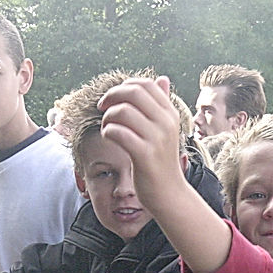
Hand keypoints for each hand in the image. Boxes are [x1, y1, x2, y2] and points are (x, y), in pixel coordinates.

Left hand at [98, 75, 183, 208]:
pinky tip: (108, 137)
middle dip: (112, 96)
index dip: (124, 86)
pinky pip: (118, 132)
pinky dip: (107, 131)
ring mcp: (156, 139)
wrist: (168, 193)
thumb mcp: (166, 129)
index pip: (146, 84)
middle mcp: (165, 123)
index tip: (114, 98)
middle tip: (102, 108)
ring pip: (123, 111)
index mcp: (170, 114)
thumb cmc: (161, 160)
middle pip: (133, 93)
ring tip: (107, 127)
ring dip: (107, 117)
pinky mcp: (144, 155)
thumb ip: (161, 104)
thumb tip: (162, 78)